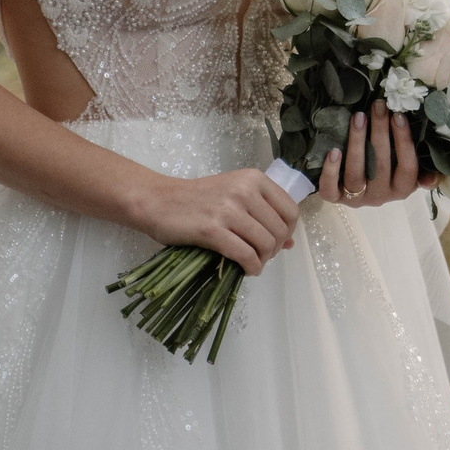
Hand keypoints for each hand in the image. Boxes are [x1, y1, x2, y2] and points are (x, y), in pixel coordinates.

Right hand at [129, 168, 301, 273]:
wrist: (159, 201)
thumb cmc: (197, 199)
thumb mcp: (235, 196)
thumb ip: (263, 214)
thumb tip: (291, 243)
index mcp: (254, 179)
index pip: (290, 210)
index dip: (288, 231)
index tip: (276, 241)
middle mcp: (244, 190)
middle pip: (280, 230)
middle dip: (274, 249)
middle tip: (261, 256)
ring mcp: (228, 209)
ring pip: (265, 244)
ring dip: (263, 260)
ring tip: (252, 263)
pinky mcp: (212, 229)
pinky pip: (245, 255)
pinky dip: (251, 267)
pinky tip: (246, 270)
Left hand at [318, 104, 436, 205]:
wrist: (357, 190)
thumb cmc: (389, 171)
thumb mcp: (408, 172)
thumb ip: (422, 170)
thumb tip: (433, 177)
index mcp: (402, 189)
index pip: (408, 167)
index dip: (404, 142)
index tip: (398, 116)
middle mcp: (381, 197)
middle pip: (381, 166)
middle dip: (380, 132)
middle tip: (378, 106)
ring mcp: (356, 199)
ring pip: (356, 175)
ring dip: (357, 144)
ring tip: (358, 117)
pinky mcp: (335, 198)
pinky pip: (330, 190)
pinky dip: (331, 171)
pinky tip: (334, 151)